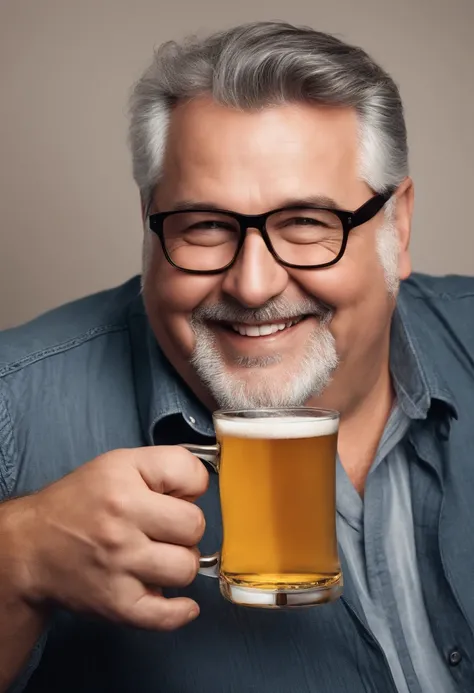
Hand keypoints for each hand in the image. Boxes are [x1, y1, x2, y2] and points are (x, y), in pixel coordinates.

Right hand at [12, 447, 207, 630]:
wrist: (32, 546)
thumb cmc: (81, 502)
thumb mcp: (120, 464)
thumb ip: (166, 465)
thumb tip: (203, 488)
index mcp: (123, 481)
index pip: (193, 476)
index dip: (190, 486)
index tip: (175, 495)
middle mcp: (120, 522)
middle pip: (195, 526)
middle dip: (185, 527)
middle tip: (163, 528)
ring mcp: (119, 565)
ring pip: (187, 568)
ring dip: (179, 564)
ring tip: (158, 556)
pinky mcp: (115, 603)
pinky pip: (165, 615)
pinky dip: (179, 611)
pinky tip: (179, 601)